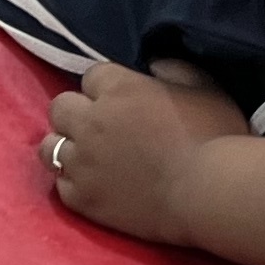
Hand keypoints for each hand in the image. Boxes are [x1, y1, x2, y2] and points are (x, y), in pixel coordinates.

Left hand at [42, 57, 248, 244]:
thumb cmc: (216, 136)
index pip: (92, 75)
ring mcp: (81, 162)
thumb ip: (174, 69)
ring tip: (89, 156)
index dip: (108, 86)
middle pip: (60, 107)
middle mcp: (91, 121)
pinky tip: (95, 184)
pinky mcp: (81, 198)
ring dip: (67, 146)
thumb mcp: (206, 88)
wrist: (210, 193)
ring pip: (49, 146)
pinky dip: (74, 182)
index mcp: (119, 89)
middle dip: (77, 112)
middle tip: (101, 126)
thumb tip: (152, 66)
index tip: (125, 99)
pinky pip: (59, 185)